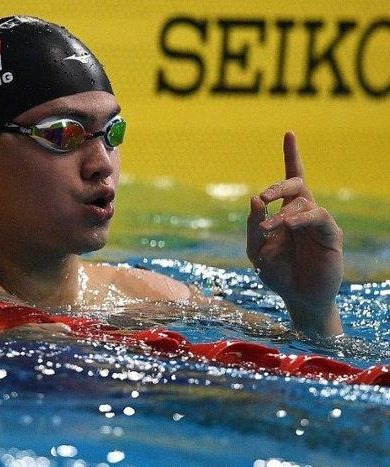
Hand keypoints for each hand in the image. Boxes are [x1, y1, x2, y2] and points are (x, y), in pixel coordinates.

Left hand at [246, 132, 343, 336]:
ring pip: (305, 201)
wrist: (297, 298)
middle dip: (279, 185)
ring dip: (283, 213)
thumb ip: (254, 225)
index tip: (289, 133)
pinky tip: (285, 227)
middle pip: (297, 183)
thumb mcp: (256, 249)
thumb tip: (255, 199)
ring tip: (269, 229)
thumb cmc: (276, 272)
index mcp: (287, 212)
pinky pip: (319, 216)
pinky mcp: (331, 235)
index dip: (291, 155)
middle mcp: (304, 212)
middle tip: (264, 197)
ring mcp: (319, 223)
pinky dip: (299, 219)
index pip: (290, 179)